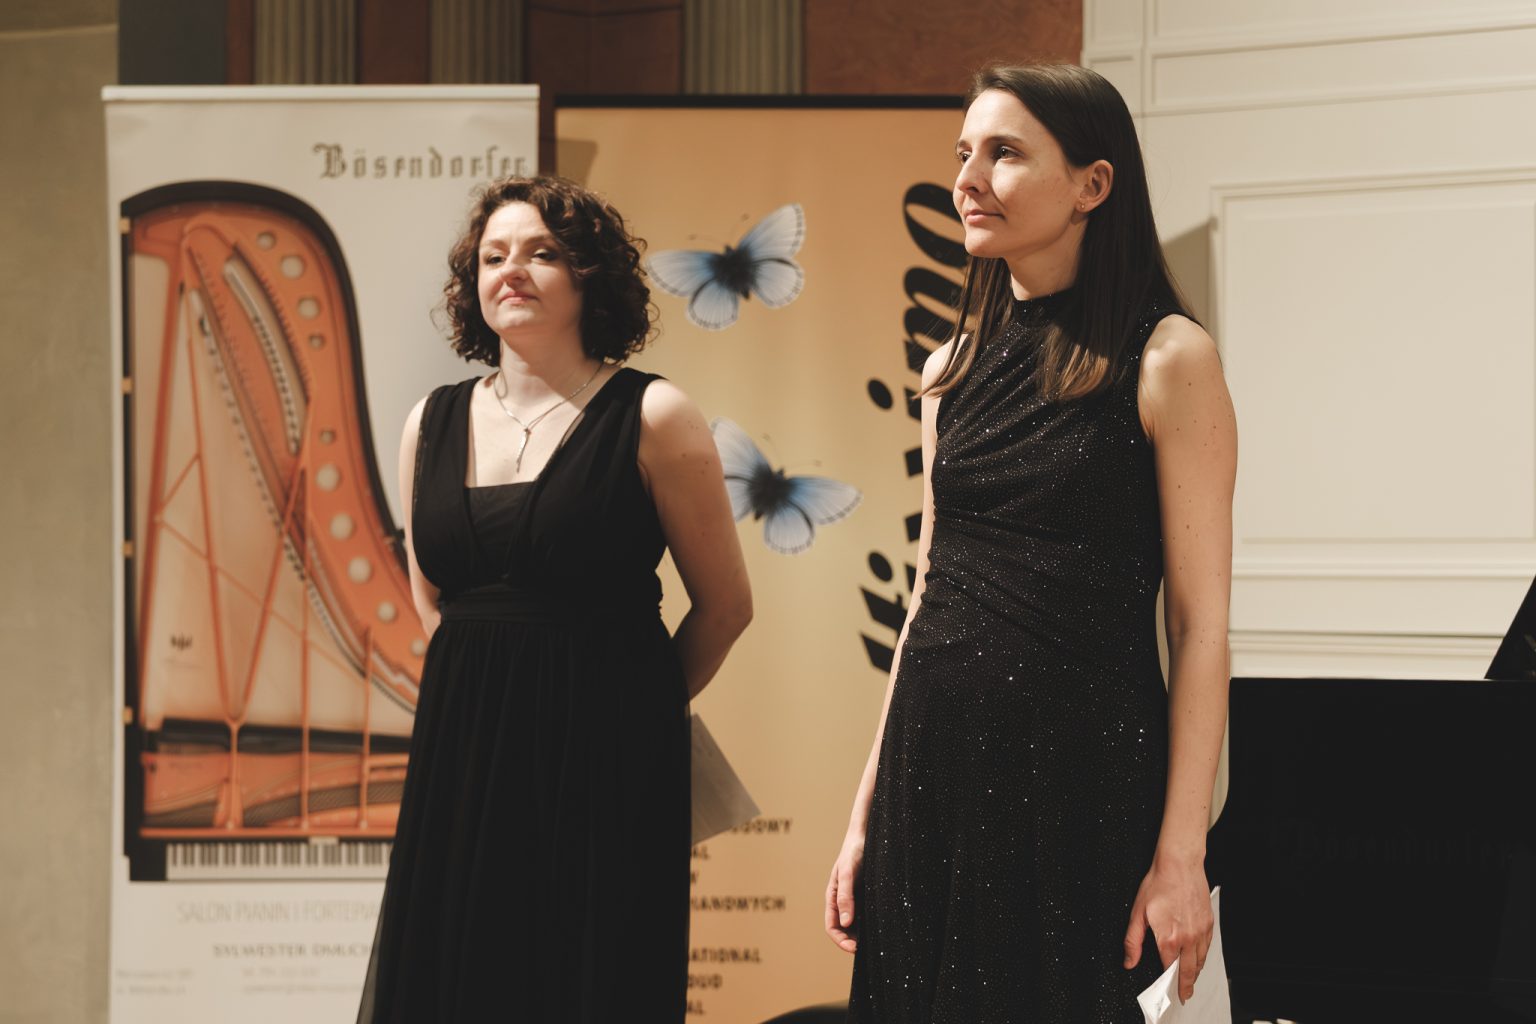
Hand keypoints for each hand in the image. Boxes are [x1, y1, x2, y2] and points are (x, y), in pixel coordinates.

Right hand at [824, 831, 863, 952]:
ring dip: (862, 934)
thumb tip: (845, 923)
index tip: (854, 948)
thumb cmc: (853, 852)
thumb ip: (845, 897)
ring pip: (856, 924)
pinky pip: (867, 914)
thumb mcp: (848, 874)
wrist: (866, 836)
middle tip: (867, 949)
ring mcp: (855, 899)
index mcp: (833, 898)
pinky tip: (881, 926)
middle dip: (852, 941)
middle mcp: (843, 901)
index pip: (832, 927)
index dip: (840, 940)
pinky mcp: (867, 896)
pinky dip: (871, 923)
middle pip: (844, 929)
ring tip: (875, 940)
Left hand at [1123, 851, 1212, 1003]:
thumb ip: (1132, 941)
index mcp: (1169, 938)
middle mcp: (1188, 938)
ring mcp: (1201, 931)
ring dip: (1195, 972)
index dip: (1169, 982)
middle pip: (1189, 970)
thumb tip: (1129, 961)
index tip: (1169, 991)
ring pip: (1201, 960)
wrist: (1180, 864)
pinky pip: (1208, 947)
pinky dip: (1203, 957)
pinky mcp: (1209, 923)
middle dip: (1186, 985)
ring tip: (1191, 980)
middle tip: (1185, 995)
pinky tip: (1199, 958)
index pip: (1170, 969)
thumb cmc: (1159, 884)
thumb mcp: (1137, 913)